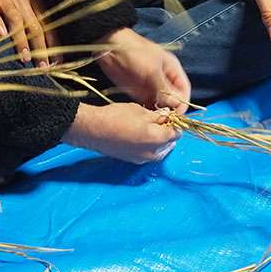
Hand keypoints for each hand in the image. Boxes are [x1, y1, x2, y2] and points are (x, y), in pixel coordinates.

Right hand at [0, 0, 56, 66]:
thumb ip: (36, 16)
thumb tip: (49, 41)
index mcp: (33, 2)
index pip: (48, 26)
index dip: (53, 44)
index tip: (58, 63)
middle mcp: (22, 2)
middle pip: (35, 26)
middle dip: (41, 48)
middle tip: (44, 68)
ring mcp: (5, 0)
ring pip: (16, 21)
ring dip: (21, 40)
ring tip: (25, 58)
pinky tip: (0, 35)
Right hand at [65, 102, 179, 163]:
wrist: (93, 130)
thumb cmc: (115, 117)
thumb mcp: (141, 111)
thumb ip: (158, 116)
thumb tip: (167, 117)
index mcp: (157, 139)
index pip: (177, 133)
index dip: (175, 123)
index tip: (170, 116)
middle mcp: (152, 153)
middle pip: (169, 144)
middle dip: (167, 133)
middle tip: (159, 120)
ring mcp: (142, 159)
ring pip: (159, 150)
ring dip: (158, 140)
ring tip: (148, 127)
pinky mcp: (132, 160)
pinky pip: (147, 154)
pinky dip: (148, 146)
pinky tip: (139, 135)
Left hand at [96, 28, 189, 112]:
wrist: (110, 47)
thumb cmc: (135, 53)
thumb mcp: (152, 70)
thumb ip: (165, 88)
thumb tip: (176, 104)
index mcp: (172, 70)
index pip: (184, 89)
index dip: (183, 102)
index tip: (179, 115)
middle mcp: (164, 79)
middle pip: (173, 99)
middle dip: (172, 109)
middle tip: (166, 120)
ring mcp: (151, 86)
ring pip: (161, 103)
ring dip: (160, 112)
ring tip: (157, 120)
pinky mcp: (138, 92)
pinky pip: (148, 104)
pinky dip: (149, 111)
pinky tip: (147, 117)